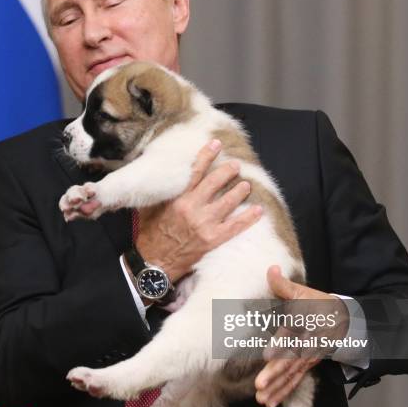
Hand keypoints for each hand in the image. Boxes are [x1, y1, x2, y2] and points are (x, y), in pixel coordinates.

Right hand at [134, 139, 262, 281]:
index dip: (207, 156)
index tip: (216, 144)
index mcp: (178, 199)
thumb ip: (159, 192)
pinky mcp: (213, 240)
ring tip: (246, 185)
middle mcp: (193, 209)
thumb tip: (161, 175)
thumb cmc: (150, 235)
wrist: (154, 262)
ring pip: (228, 202)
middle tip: (236, 166)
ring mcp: (205, 225)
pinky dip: (249, 218)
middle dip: (228, 172)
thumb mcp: (149, 209)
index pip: (195, 172)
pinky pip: (236, 226)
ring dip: (240, 191)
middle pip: (215, 183)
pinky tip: (258, 210)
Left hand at [254, 265, 348, 406]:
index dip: (281, 345)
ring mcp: (308, 358)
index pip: (293, 336)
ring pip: (292, 375)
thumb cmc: (320, 305)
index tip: (268, 354)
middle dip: (275, 373)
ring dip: (277, 388)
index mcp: (306, 326)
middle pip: (291, 361)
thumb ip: (284, 285)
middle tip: (260, 384)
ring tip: (261, 398)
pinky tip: (269, 403)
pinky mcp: (307, 366)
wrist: (345, 321)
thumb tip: (271, 269)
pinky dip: (283, 393)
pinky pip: (294, 382)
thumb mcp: (304, 293)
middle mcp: (308, 345)